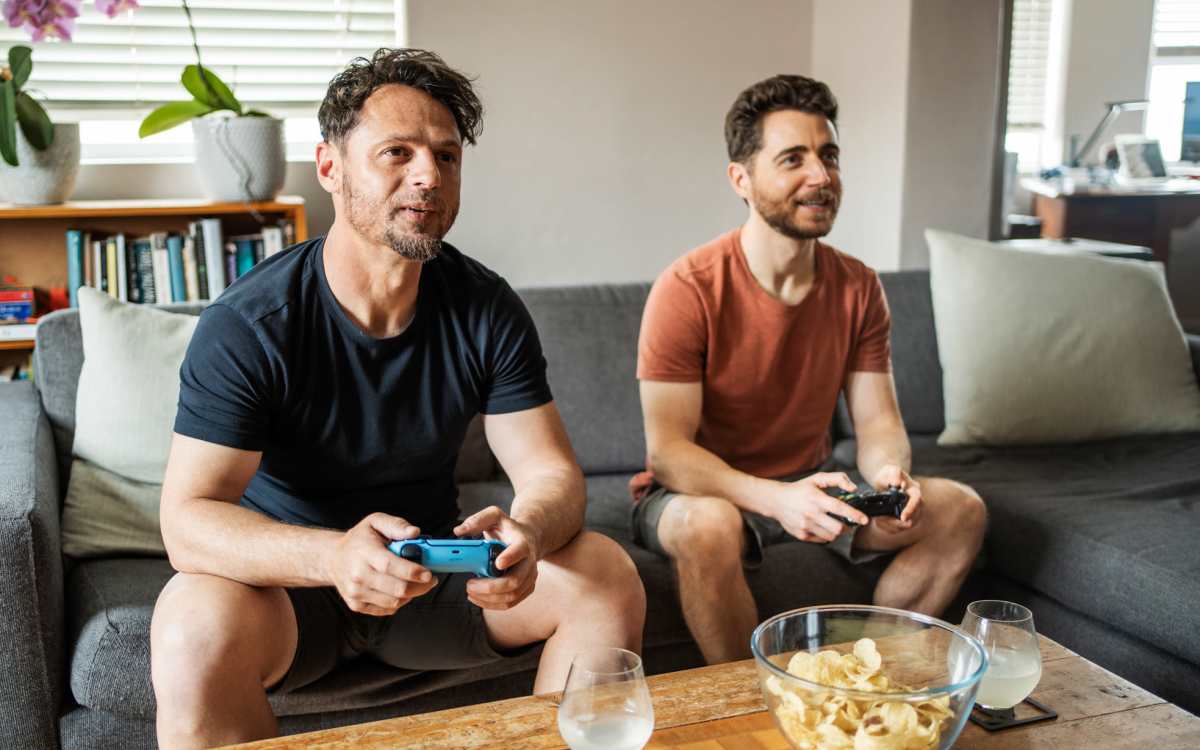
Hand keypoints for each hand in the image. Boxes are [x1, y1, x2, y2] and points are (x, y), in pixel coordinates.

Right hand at [322, 512, 436, 615]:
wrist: (332, 558)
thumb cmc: (358, 540)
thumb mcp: (375, 522)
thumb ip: (396, 525)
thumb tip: (414, 532)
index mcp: (364, 553)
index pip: (390, 566)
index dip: (412, 571)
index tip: (428, 573)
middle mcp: (358, 575)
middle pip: (396, 588)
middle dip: (420, 586)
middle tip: (430, 579)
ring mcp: (356, 593)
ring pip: (394, 602)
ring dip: (412, 594)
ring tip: (418, 583)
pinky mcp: (357, 605)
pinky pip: (386, 609)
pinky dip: (400, 602)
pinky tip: (402, 590)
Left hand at [454, 505, 540, 610]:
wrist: (528, 538)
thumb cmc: (509, 529)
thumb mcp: (495, 517)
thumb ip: (477, 520)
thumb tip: (459, 531)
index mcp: (523, 543)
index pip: (520, 551)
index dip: (509, 558)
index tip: (497, 563)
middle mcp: (529, 562)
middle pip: (514, 581)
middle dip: (489, 587)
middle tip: (470, 584)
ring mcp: (529, 578)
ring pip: (512, 596)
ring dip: (488, 599)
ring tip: (470, 592)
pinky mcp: (525, 589)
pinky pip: (510, 603)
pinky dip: (492, 604)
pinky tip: (478, 598)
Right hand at [770, 472, 869, 542]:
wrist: (776, 501)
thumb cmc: (799, 489)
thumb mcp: (817, 479)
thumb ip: (838, 479)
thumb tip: (853, 488)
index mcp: (816, 498)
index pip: (839, 508)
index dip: (854, 515)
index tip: (864, 519)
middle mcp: (811, 513)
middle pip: (837, 528)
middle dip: (847, 527)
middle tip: (849, 523)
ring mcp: (805, 526)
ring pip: (831, 536)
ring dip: (837, 532)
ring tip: (834, 524)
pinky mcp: (801, 535)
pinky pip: (821, 540)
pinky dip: (825, 535)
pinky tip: (821, 526)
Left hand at [871, 464, 921, 532]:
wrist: (886, 480)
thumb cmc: (888, 474)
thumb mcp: (890, 470)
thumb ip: (894, 474)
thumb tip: (898, 483)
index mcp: (915, 491)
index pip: (917, 502)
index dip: (910, 510)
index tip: (902, 517)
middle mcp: (916, 504)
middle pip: (914, 519)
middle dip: (897, 522)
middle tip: (880, 519)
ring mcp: (911, 512)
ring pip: (905, 526)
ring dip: (891, 526)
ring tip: (877, 520)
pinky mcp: (904, 519)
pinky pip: (898, 528)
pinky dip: (888, 527)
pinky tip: (879, 522)